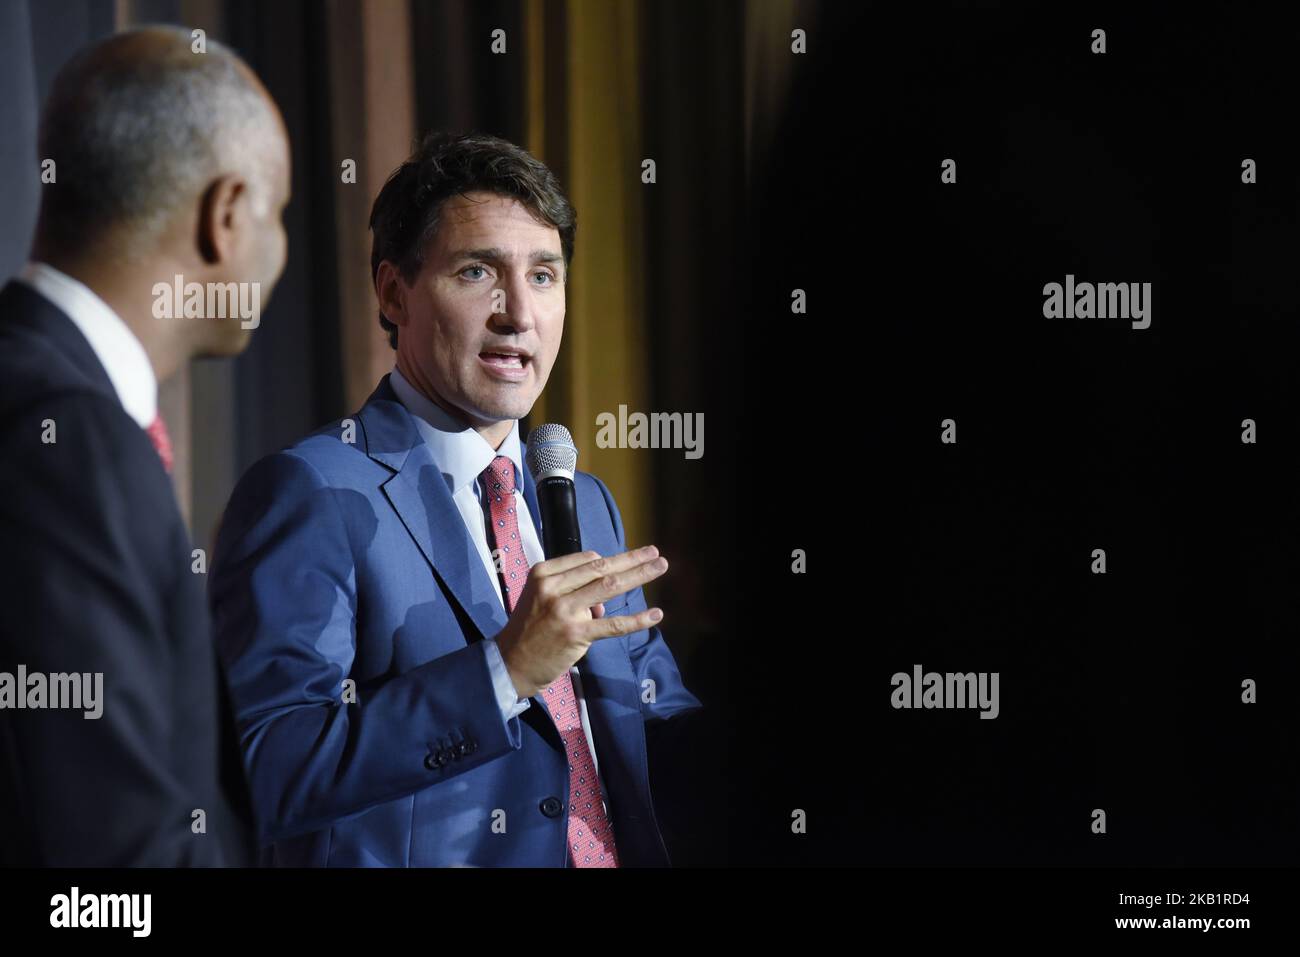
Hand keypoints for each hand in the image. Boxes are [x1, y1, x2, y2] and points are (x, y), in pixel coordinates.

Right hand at [495, 546, 667, 698]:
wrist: (511, 663)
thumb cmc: (530, 628)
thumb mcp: (541, 597)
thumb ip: (572, 590)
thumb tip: (603, 601)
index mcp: (544, 573)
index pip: (586, 559)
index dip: (607, 563)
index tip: (620, 568)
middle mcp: (553, 588)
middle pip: (601, 568)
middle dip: (631, 559)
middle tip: (655, 552)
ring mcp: (565, 610)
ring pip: (609, 587)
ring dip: (639, 575)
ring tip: (661, 566)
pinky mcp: (576, 634)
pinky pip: (613, 625)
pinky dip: (637, 619)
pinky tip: (656, 614)